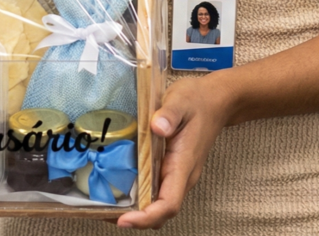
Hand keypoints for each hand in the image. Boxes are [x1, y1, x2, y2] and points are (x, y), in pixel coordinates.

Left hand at [117, 75, 231, 229]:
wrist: (215, 101)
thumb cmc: (198, 100)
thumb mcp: (182, 100)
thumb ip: (170, 113)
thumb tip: (157, 128)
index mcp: (184, 164)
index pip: (169, 204)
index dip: (147, 217)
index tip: (124, 219)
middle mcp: (182, 176)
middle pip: (160, 211)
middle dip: (134, 218)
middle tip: (103, 212)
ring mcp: (177, 174)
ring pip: (157, 203)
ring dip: (134, 208)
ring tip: (104, 203)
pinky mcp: (171, 168)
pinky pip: (155, 189)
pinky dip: (138, 194)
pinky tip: (118, 184)